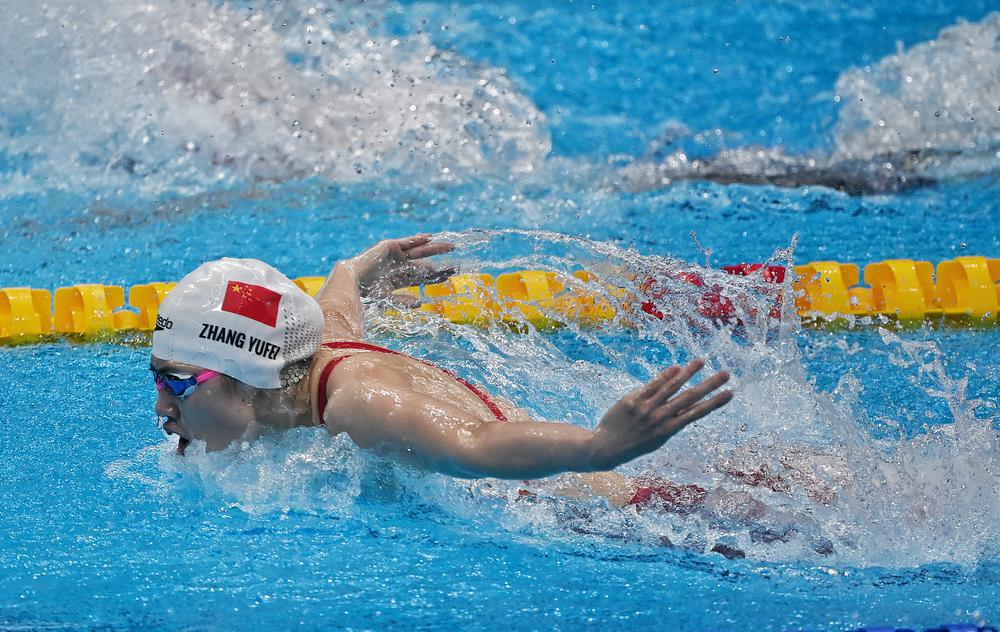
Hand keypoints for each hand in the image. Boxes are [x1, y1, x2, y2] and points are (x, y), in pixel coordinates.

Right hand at [351, 234, 455, 297]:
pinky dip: (417, 239)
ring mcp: (395, 256)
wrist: (351, 281)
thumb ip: (403, 301)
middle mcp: (399, 266)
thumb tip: (420, 304)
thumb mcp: (388, 299)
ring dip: (435, 248)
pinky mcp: (389, 246)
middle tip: (457, 265)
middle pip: (425, 265)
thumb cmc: (366, 292)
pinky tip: (430, 237)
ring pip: (420, 252)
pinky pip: (406, 242)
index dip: (437, 276)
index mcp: (400, 279)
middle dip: (440, 264)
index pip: (423, 278)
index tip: (451, 276)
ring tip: (450, 246)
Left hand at [586, 359, 731, 470]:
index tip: (730, 393)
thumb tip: (679, 404)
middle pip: (689, 397)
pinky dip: (665, 376)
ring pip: (672, 387)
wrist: (606, 448)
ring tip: (702, 361)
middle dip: (709, 385)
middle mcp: (661, 418)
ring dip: (689, 373)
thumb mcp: (656, 439)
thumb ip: (668, 422)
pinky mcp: (633, 400)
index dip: (714, 402)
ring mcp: (647, 408)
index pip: (696, 413)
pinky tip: (677, 367)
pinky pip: (652, 386)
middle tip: (726, 374)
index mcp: (669, 430)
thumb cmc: (633, 444)